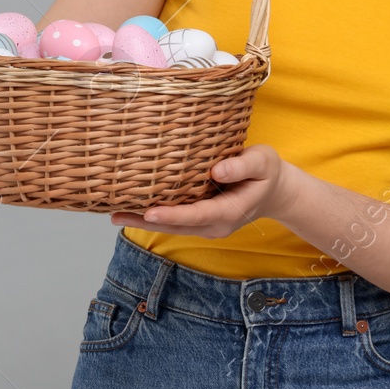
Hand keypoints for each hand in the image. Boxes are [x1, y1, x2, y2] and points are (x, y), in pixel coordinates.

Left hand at [110, 145, 296, 237]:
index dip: (172, 214)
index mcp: (228, 211)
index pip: (196, 215)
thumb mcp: (263, 162)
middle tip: (116, 215)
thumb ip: (242, 166)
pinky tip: (133, 208)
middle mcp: (215, 224)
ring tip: (114, 214)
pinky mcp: (200, 219)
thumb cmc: (267, 172)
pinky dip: (154, 216)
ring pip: (172, 226)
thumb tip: (217, 170)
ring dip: (144, 221)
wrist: (274, 190)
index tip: (149, 212)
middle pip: (176, 226)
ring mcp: (206, 224)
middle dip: (146, 221)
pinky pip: (175, 220)